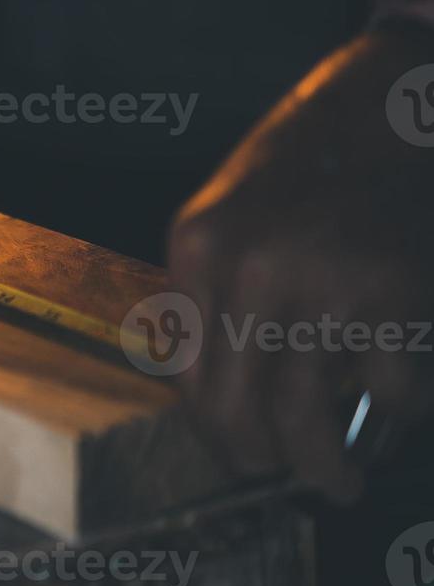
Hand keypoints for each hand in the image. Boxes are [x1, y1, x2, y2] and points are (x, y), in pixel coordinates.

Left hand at [168, 27, 433, 501]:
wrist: (387, 104)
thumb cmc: (308, 163)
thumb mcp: (229, 216)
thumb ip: (214, 295)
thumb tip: (216, 394)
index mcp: (197, 249)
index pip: (189, 376)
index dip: (215, 431)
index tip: (238, 452)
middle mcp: (248, 270)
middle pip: (239, 410)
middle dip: (264, 462)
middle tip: (289, 480)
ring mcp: (320, 285)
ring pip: (305, 420)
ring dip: (326, 468)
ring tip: (340, 480)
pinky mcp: (392, 297)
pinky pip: (388, 394)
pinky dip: (397, 417)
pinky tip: (395, 411)